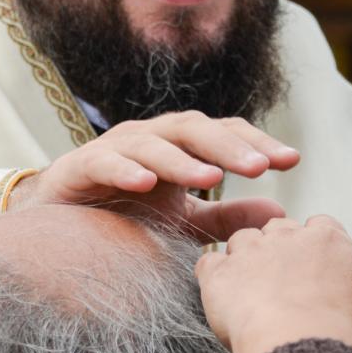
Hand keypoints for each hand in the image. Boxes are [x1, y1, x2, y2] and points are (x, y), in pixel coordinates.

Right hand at [9, 110, 298, 241]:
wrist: (60, 223)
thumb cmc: (127, 213)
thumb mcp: (184, 220)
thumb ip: (227, 216)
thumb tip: (280, 213)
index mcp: (181, 146)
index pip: (225, 134)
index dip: (257, 144)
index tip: (291, 161)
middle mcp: (151, 137)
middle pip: (195, 129)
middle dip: (229, 146)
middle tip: (261, 167)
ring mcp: (115, 147)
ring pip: (154, 142)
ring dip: (183, 158)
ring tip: (210, 177)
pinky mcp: (81, 165)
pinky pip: (106, 160)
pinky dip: (126, 167)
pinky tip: (146, 181)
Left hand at [194, 215, 351, 352]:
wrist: (303, 342)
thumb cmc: (343, 331)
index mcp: (327, 240)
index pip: (320, 226)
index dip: (315, 245)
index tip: (314, 267)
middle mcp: (286, 236)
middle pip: (277, 228)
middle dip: (278, 250)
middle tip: (280, 282)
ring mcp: (249, 251)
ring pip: (241, 240)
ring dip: (244, 261)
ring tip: (249, 292)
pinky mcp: (219, 273)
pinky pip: (208, 264)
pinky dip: (213, 277)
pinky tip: (222, 298)